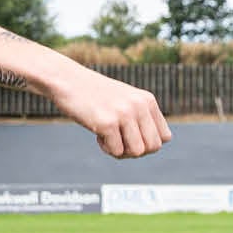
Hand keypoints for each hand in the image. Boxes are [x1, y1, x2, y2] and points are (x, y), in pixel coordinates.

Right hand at [52, 68, 172, 157]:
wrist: (67, 80)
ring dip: (121, 152)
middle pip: (153, 147)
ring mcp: (124, 113)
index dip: (147, 144)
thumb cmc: (95, 94)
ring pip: (137, 152)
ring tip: (108, 138)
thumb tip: (158, 145)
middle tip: (119, 141)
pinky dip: (106, 149)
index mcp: (147, 100)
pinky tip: (96, 134)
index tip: (130, 137)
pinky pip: (116, 151)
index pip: (164, 137)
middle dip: (135, 151)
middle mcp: (139, 105)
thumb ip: (143, 118)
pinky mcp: (107, 122)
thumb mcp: (126, 100)